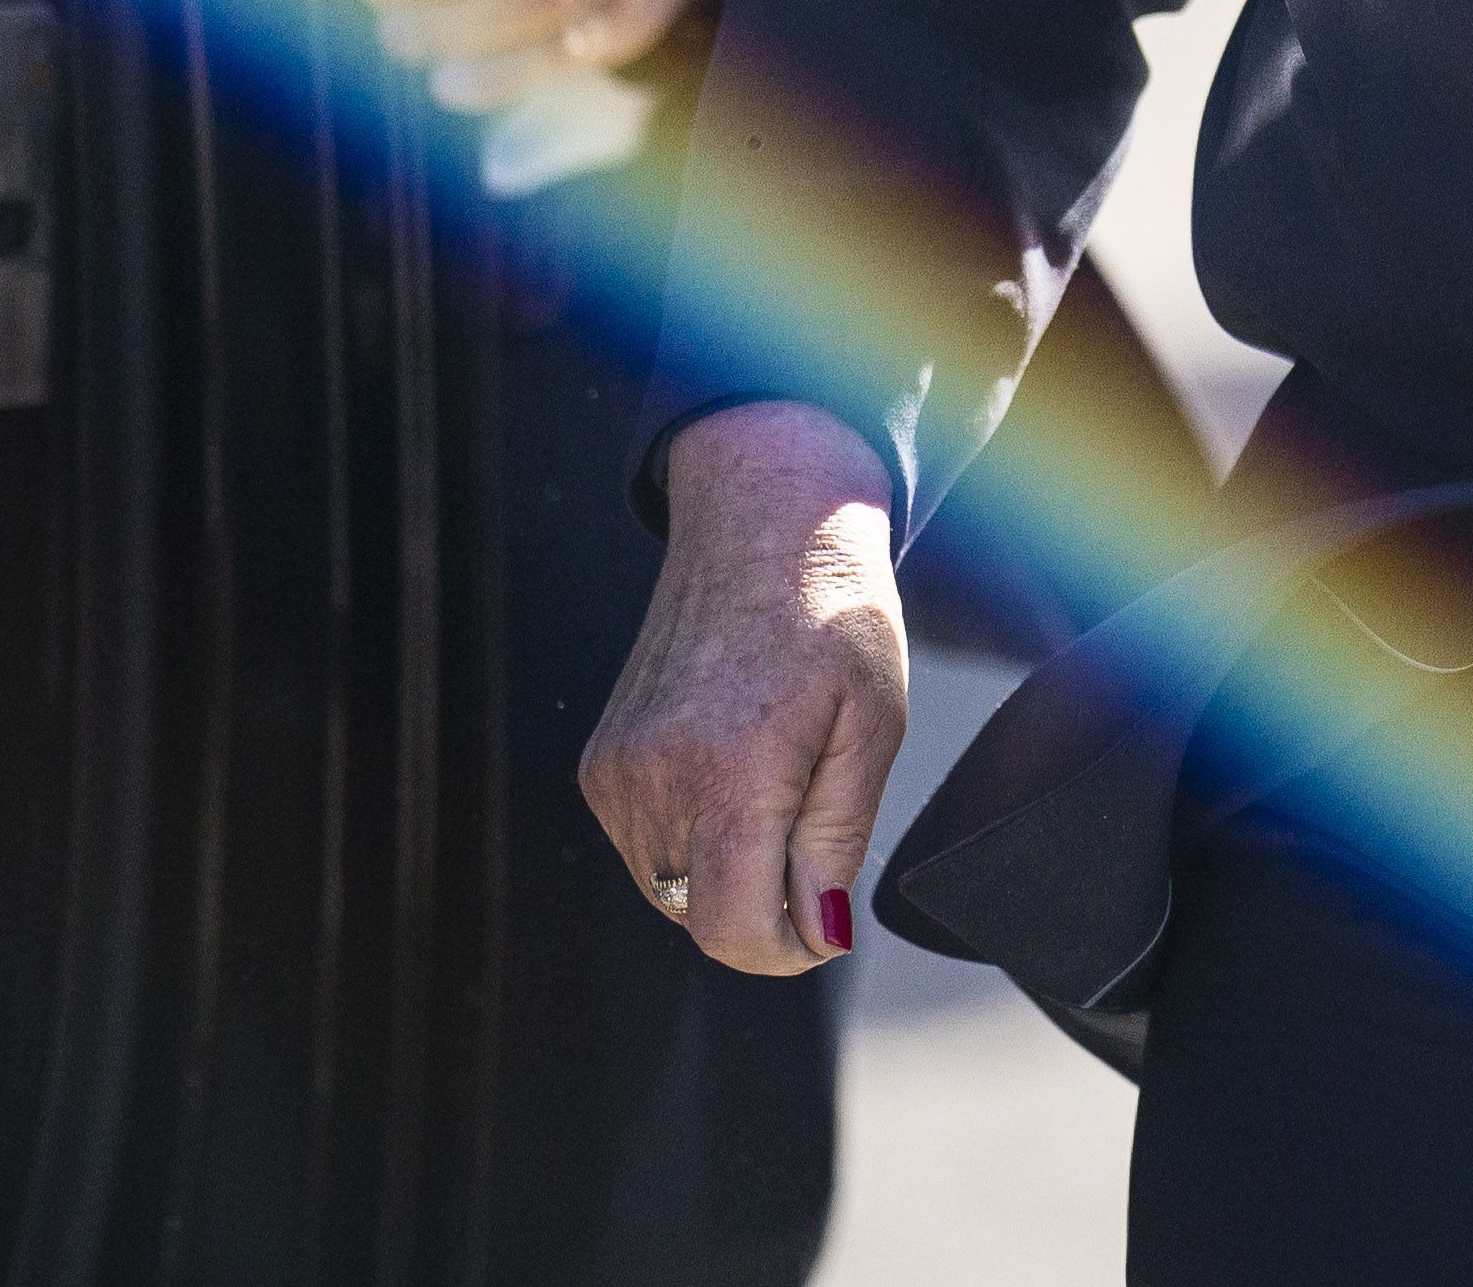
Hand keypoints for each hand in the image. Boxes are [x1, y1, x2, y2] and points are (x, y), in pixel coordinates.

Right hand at [579, 403, 908, 973]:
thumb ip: (835, 840)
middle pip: (703, 918)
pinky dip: (693, 832)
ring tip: (776, 772)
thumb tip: (818, 934)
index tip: (826, 918)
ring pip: (672, 888)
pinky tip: (734, 760)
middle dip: (765, 900)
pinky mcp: (599, 764)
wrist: (762, 522)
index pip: (733, 933)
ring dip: (728, 866)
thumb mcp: (874, 724)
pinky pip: (646, 845)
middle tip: (813, 813)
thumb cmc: (836, 614)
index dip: (788, 949)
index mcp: (730, 775)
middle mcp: (655, 780)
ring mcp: (616, 772)